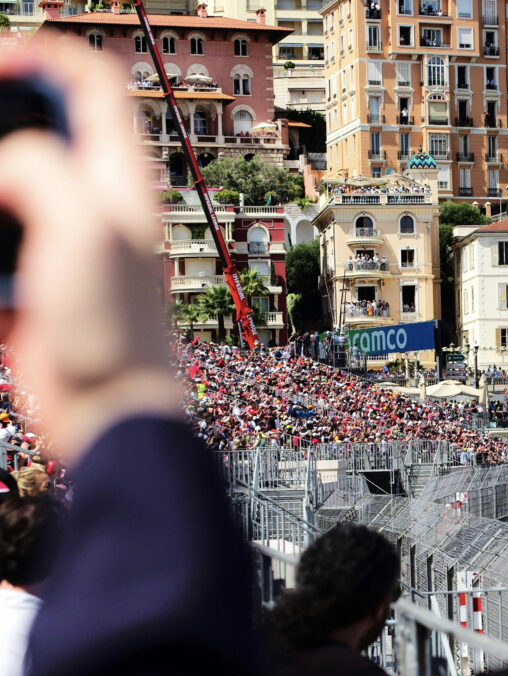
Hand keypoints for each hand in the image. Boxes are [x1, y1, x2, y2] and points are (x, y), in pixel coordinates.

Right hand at [0, 40, 180, 463]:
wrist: (105, 408)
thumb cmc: (111, 328)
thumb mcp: (83, 232)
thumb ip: (40, 172)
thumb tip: (4, 160)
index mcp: (120, 180)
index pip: (96, 88)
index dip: (47, 58)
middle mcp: (96, 201)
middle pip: (44, 128)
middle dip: (0, 117)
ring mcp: (63, 240)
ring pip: (12, 181)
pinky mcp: (34, 277)